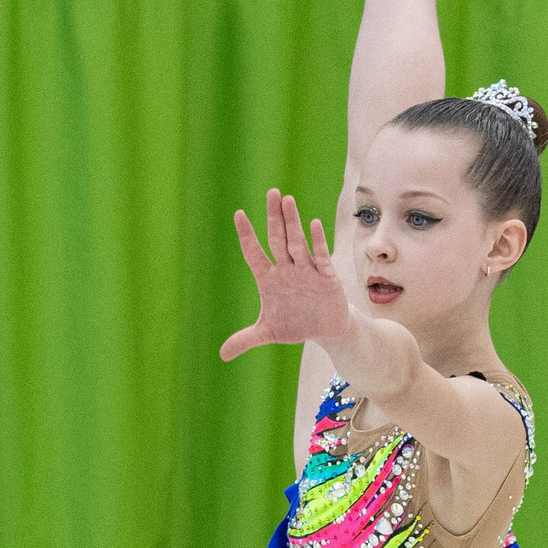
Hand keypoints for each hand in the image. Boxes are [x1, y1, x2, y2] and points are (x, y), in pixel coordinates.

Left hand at [220, 188, 354, 360]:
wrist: (326, 331)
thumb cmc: (297, 325)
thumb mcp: (269, 333)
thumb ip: (245, 339)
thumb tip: (221, 355)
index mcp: (269, 279)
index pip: (254, 253)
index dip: (246, 235)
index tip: (239, 214)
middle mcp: (287, 270)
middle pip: (277, 239)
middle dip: (273, 217)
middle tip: (271, 192)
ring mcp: (306, 271)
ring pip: (297, 244)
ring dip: (293, 223)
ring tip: (287, 201)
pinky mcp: (326, 277)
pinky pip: (321, 257)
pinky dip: (318, 242)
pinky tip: (314, 224)